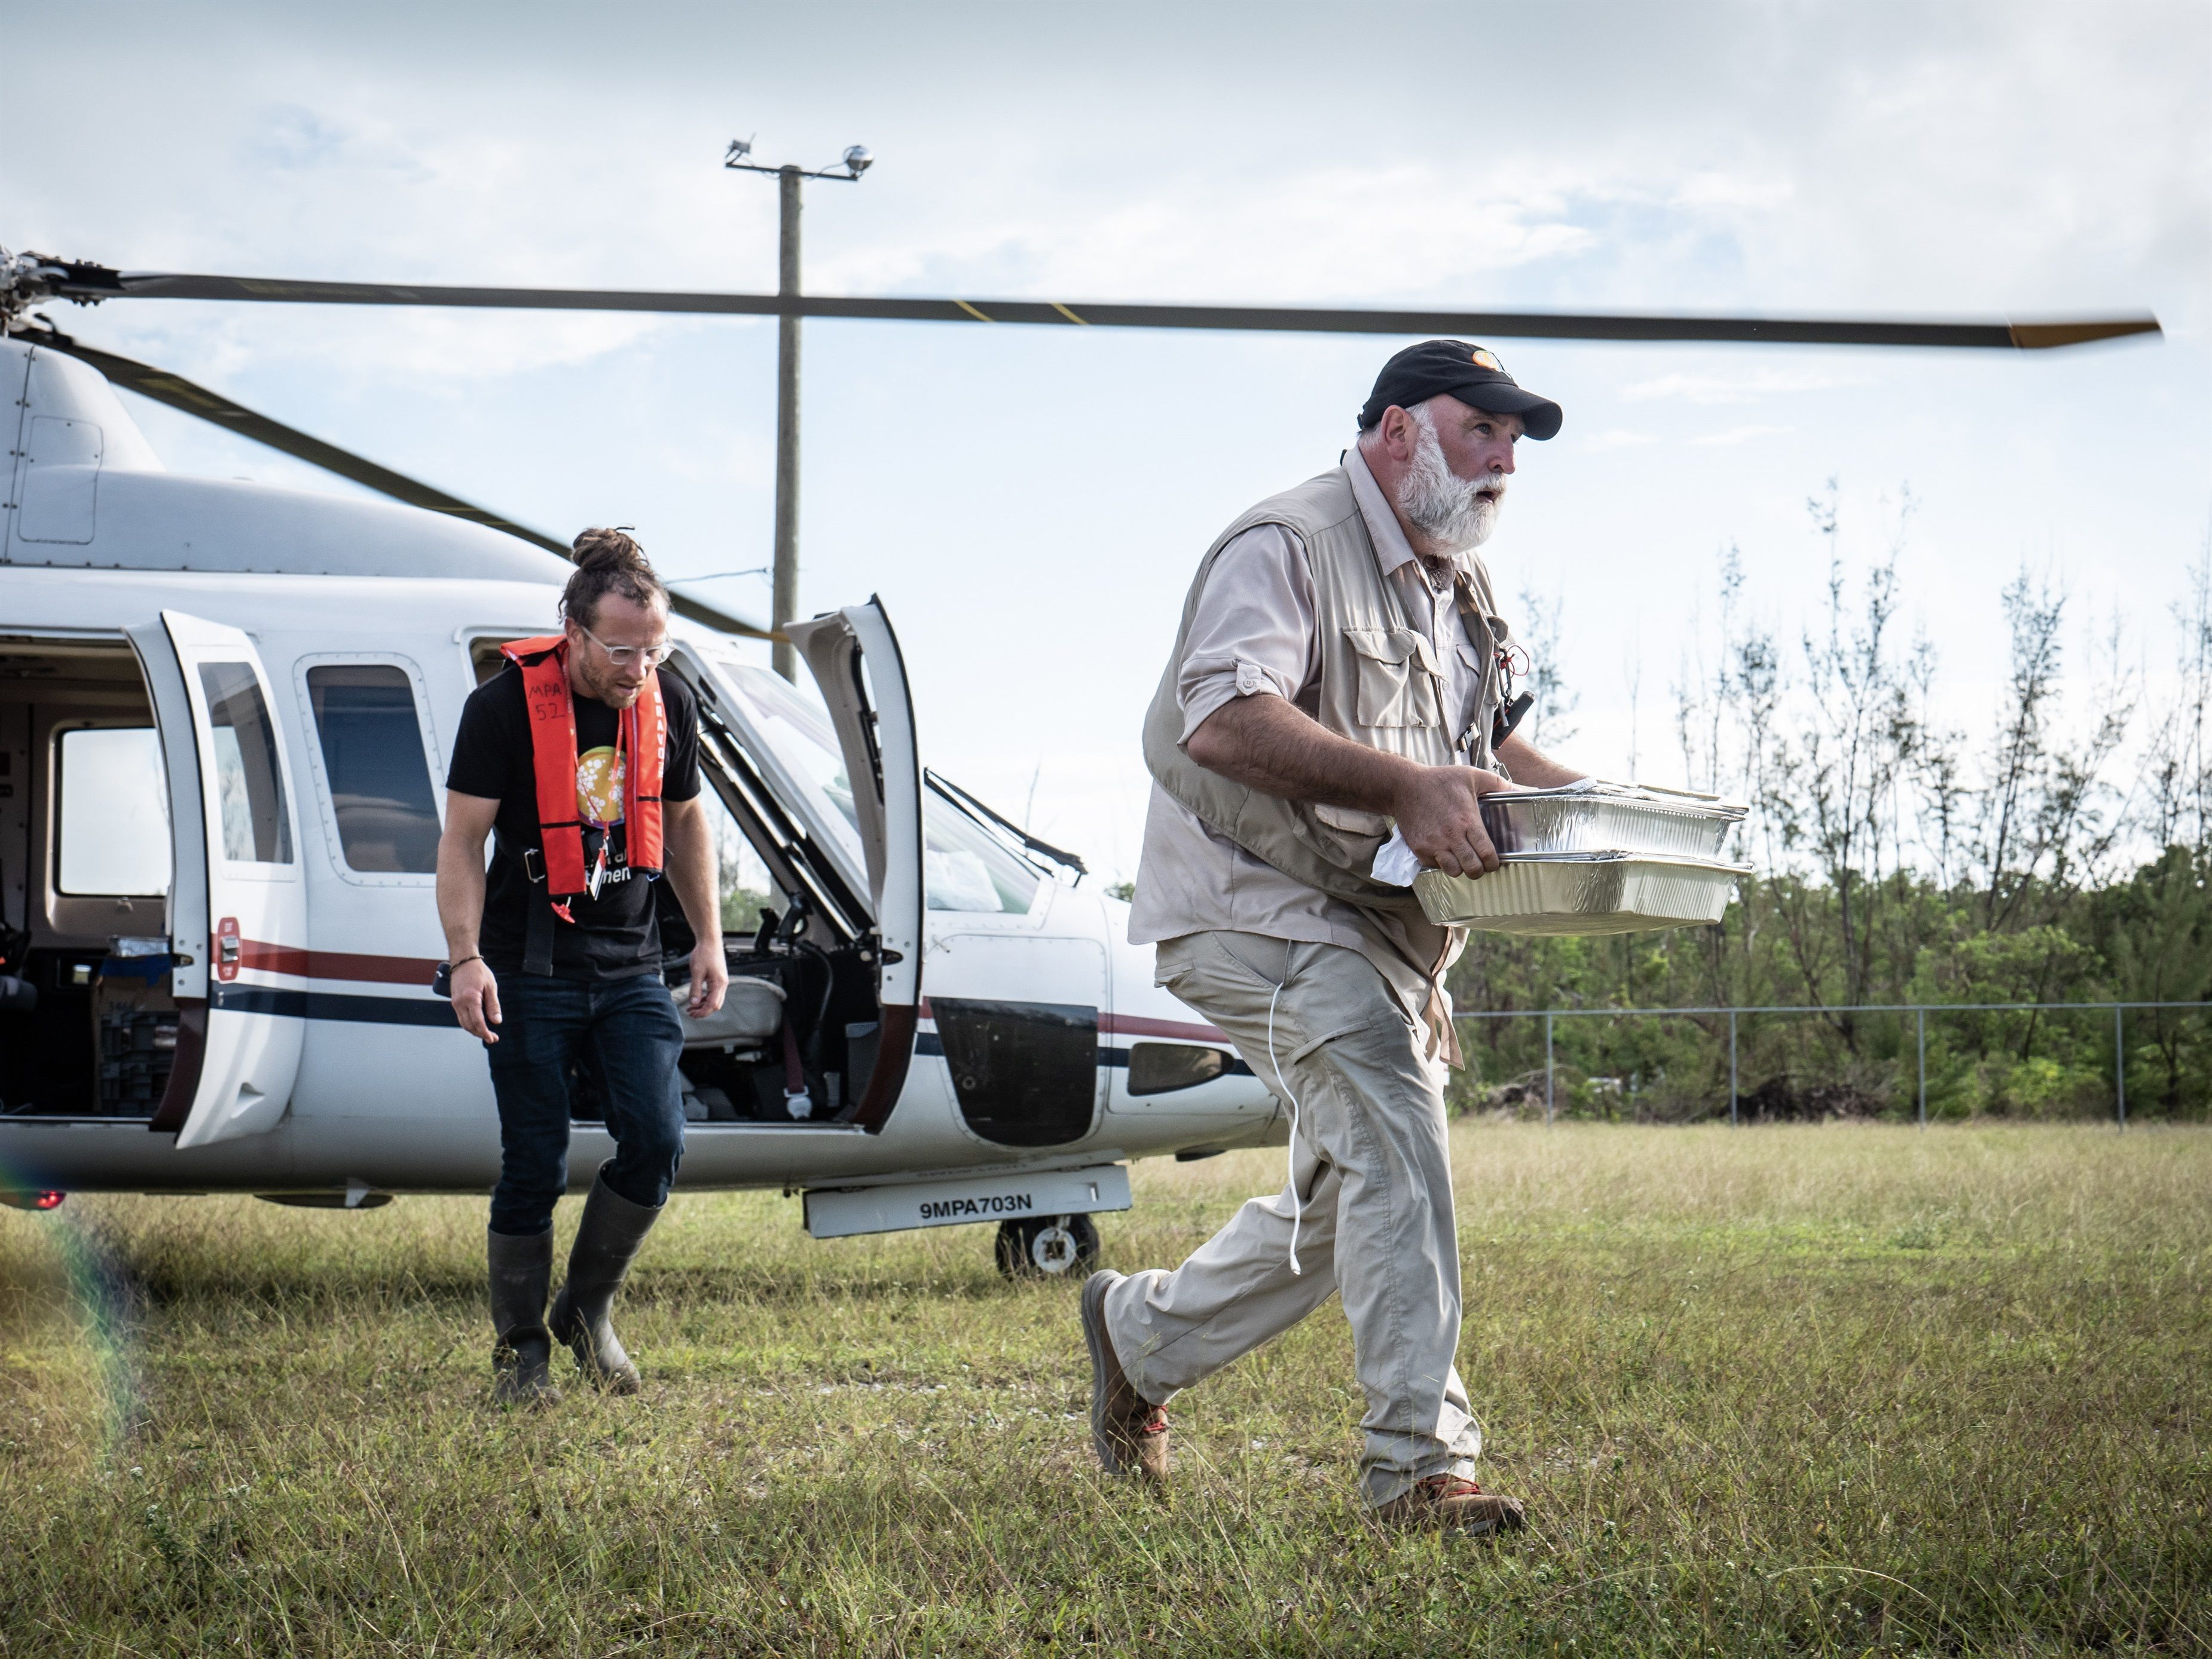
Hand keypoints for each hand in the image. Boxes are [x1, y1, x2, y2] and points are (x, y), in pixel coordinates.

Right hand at [451, 958, 501, 1043]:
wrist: (463, 961)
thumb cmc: (479, 972)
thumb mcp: (491, 987)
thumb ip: (493, 1005)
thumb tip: (497, 1021)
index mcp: (470, 998)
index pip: (477, 1021)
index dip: (485, 1032)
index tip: (492, 1039)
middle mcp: (460, 1003)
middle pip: (469, 1025)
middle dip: (480, 1034)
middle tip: (493, 1038)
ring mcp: (455, 1003)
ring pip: (463, 1023)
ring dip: (474, 1031)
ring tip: (487, 1034)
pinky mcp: (454, 1002)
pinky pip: (461, 1017)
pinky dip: (469, 1024)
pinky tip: (478, 1025)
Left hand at [685, 939, 728, 1018]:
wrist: (710, 941)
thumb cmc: (704, 953)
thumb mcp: (696, 972)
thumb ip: (695, 989)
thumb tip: (693, 1003)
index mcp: (719, 983)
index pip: (712, 1004)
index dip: (702, 1012)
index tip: (692, 1014)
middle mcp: (723, 984)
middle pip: (715, 1005)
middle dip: (703, 1011)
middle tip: (690, 1012)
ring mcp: (721, 982)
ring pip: (715, 1000)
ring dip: (704, 1005)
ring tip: (691, 1007)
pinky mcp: (718, 979)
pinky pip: (713, 993)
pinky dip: (705, 998)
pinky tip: (697, 998)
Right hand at [1391, 764, 1512, 878]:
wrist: (1404, 787)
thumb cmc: (1439, 781)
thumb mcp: (1472, 775)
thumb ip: (1498, 784)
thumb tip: (1523, 790)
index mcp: (1467, 821)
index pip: (1487, 854)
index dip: (1493, 863)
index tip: (1493, 861)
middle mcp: (1451, 836)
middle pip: (1472, 868)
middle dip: (1479, 869)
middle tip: (1479, 863)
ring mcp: (1434, 844)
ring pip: (1454, 871)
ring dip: (1461, 868)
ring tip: (1461, 859)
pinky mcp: (1420, 849)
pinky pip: (1436, 866)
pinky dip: (1442, 863)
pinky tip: (1445, 851)